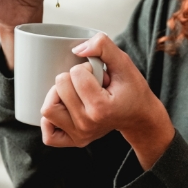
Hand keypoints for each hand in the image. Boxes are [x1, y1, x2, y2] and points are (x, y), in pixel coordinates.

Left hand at [40, 33, 175, 169]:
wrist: (139, 115)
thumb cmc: (132, 89)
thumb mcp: (123, 62)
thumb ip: (103, 47)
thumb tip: (77, 49)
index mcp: (101, 107)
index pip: (76, 74)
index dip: (87, 68)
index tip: (100, 76)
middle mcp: (88, 124)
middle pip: (59, 87)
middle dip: (73, 78)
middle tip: (90, 85)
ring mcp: (80, 135)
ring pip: (48, 109)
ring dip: (58, 95)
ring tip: (76, 94)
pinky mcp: (75, 141)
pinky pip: (48, 134)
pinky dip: (50, 120)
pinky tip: (64, 109)